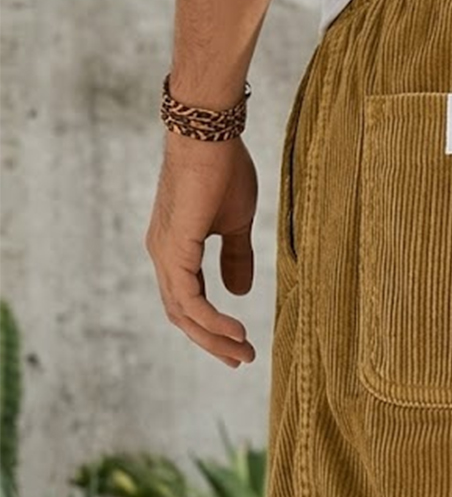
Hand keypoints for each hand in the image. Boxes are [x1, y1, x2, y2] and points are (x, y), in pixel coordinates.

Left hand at [145, 131, 258, 366]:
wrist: (209, 137)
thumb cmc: (223, 170)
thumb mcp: (236, 223)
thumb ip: (236, 258)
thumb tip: (239, 293)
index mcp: (175, 248)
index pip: (187, 300)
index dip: (211, 326)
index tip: (240, 343)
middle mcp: (163, 255)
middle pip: (181, 314)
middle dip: (212, 341)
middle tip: (241, 359)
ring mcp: (165, 254)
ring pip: (183, 313)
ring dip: (214, 337)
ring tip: (244, 351)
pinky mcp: (174, 250)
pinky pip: (191, 299)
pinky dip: (213, 320)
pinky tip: (236, 330)